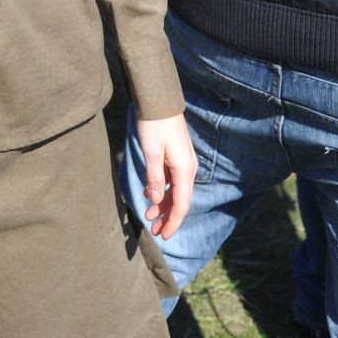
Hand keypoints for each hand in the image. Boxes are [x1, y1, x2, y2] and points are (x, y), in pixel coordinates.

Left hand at [135, 114, 195, 239]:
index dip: (172, 222)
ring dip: (164, 206)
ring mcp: (183, 163)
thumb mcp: (151, 151)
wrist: (159, 101)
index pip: (181, 204)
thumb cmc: (154, 125)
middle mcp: (188, 169)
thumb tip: (154, 200)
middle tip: (155, 231)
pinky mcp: (177, 157)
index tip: (164, 236)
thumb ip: (153, 177)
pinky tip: (151, 197)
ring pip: (176, 192)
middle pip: (180, 201)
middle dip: (168, 218)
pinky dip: (162, 192)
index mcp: (184, 170)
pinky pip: (172, 181)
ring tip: (149, 217)